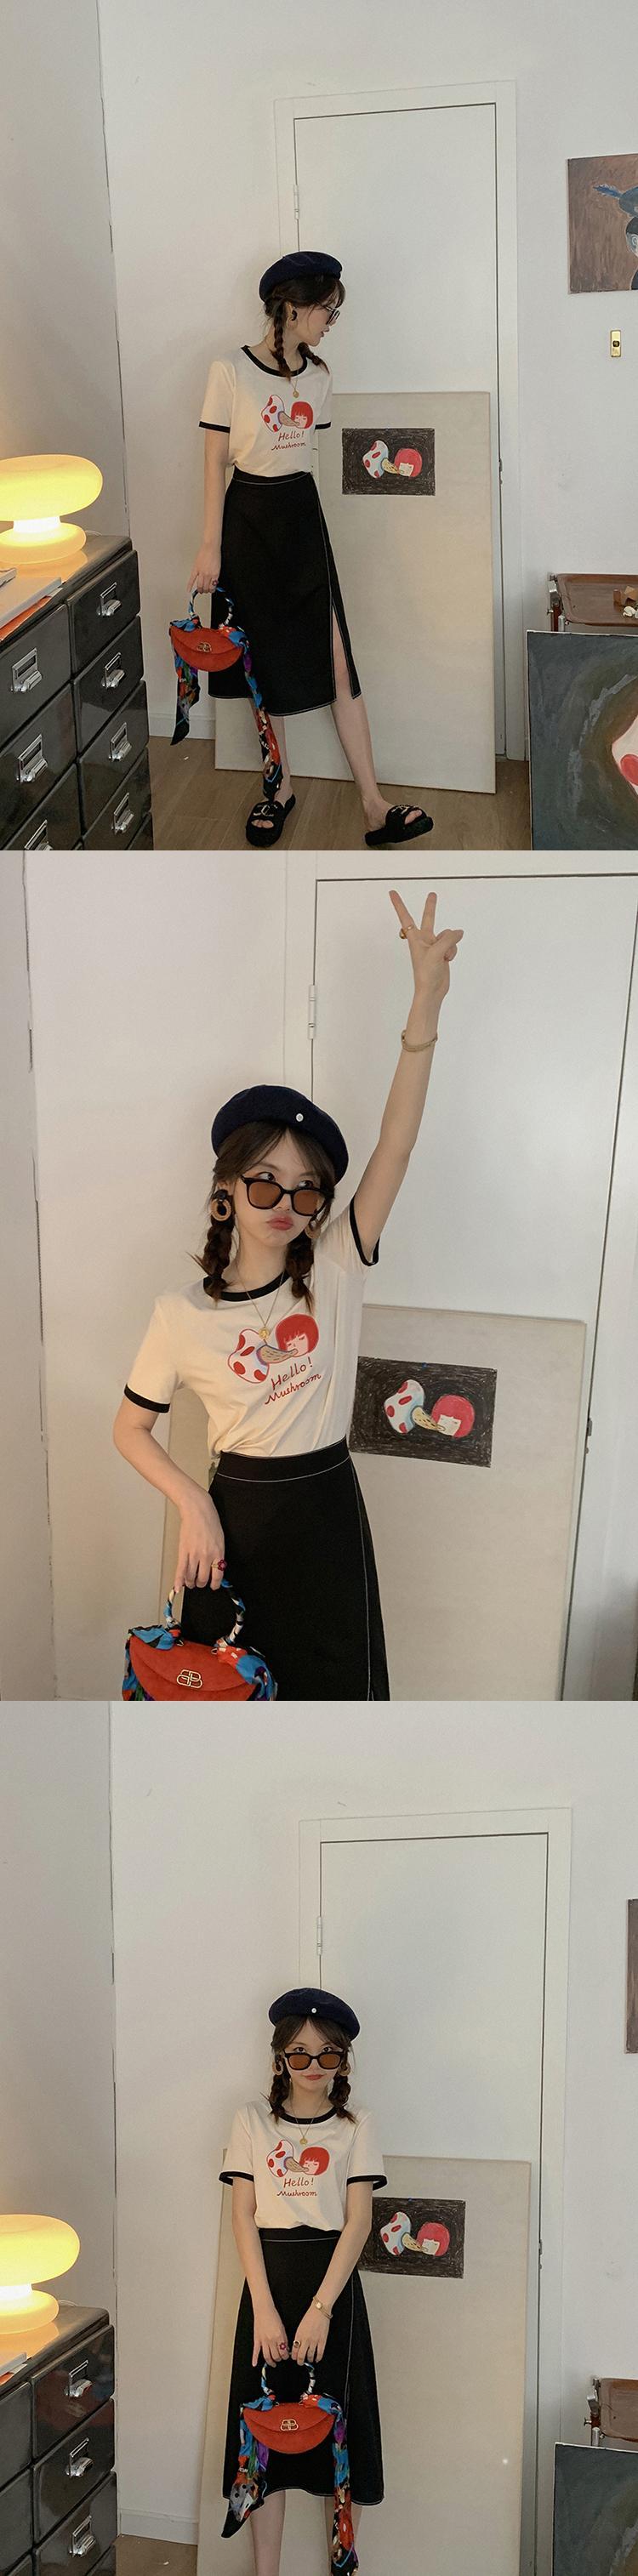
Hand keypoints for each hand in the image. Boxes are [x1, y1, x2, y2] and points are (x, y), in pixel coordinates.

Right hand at [174, 1492, 225, 1591]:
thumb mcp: (220, 1539)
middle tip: (199, 1582)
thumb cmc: (210, 1521)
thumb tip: (215, 1567)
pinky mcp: (183, 1551)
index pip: (218, 1575)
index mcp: (218, 1552)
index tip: (214, 1586)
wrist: (198, 1510)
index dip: (215, 1584)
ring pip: (191, 1576)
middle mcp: (207, 1556)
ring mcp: (194, 1554)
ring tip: (190, 1582)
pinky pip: (180, 1570)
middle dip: (201, 1583)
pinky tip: (178, 1587)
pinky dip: (178, 1580)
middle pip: (203, 1578)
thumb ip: (218, 1554)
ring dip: (190, 1582)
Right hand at [189, 543, 220, 596]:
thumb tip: (213, 581)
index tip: (211, 590)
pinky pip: (192, 579)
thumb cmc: (215, 554)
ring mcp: (201, 572)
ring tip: (200, 590)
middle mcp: (208, 575)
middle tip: (205, 591)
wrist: (211, 546)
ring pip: (199, 585)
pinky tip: (189, 590)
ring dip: (200, 590)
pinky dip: (190, 585)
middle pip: (205, 588)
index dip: (211, 590)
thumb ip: (215, 575)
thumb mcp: (218, 567)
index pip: (212, 587)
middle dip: (205, 591)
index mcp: (215, 575)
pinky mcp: (196, 569)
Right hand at [252, 2303, 288, 2367]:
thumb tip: (285, 2348)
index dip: (285, 2356)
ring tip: (273, 2363)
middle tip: (280, 2358)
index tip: (286, 2356)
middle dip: (279, 2359)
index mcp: (279, 2336)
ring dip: (270, 2362)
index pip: (283, 2352)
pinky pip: (255, 2351)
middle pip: (276, 2356)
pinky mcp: (256, 2339)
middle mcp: (271, 2340)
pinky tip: (254, 2364)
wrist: (263, 2309)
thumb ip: (284, 2339)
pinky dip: (254, 2359)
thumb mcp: (282, 2327)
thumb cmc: (273, 2316)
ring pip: (267, 2356)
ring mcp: (263, 2340)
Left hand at [291, 2302, 330, 2366]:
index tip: (295, 2358)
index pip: (294, 2350)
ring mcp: (314, 2341)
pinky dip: (318, 2358)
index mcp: (299, 2335)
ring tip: (309, 2360)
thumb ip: (298, 2336)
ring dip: (309, 2360)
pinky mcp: (322, 2340)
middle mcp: (306, 2339)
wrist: (319, 2310)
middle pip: (301, 2356)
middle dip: (300, 2361)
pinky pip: (320, 2353)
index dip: (294, 2356)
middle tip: (300, 2362)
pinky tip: (317, 2359)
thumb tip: (297, 2346)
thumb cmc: (310, 2316)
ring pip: (310, 2356)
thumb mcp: (300, 2326)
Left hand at [390, 887, 462, 1023]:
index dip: (399, 904)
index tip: (391, 892)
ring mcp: (434, 946)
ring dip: (450, 945)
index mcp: (415, 938)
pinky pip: (453, 944)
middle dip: (431, 907)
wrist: (432, 991)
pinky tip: (448, 960)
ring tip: (444, 957)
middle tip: (433, 894)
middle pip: (429, 918)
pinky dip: (453, 951)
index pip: (405, 917)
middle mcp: (424, 939)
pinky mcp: (443, 952)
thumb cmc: (426, 973)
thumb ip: (449, 939)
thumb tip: (459, 932)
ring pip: (448, 935)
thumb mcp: (436, 952)